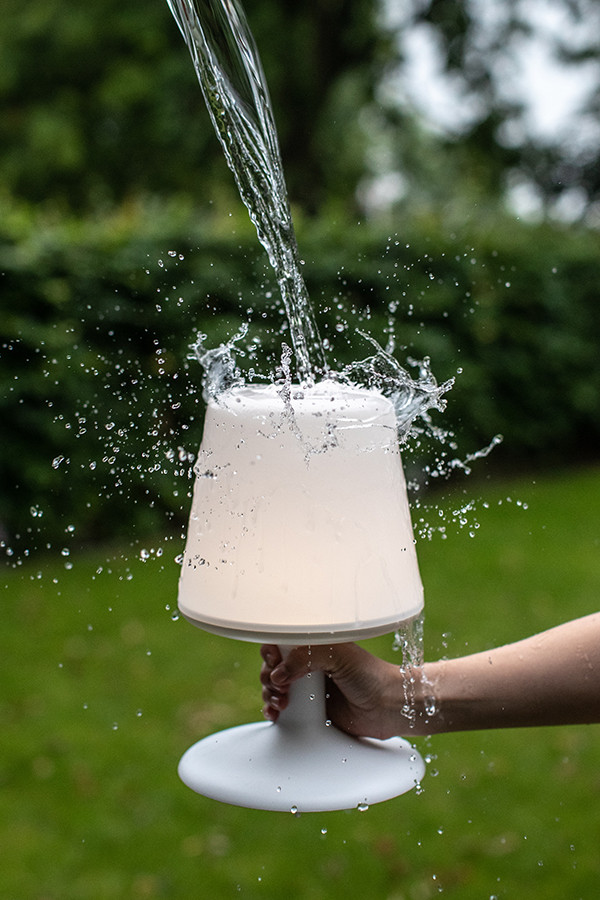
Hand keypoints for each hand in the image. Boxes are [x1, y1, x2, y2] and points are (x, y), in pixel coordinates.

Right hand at [260, 642, 427, 739]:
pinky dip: (273, 710)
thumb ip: (306, 656)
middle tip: (281, 686)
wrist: (389, 707)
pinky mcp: (309, 711)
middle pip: (273, 666)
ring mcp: (308, 689)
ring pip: (274, 688)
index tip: (274, 662)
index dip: (272, 652)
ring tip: (282, 702)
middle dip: (269, 676)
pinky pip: (283, 710)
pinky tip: (275, 713)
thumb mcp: (339, 655)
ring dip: (270, 694)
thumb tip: (278, 673)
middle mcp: (309, 666)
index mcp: (315, 646)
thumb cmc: (372, 675)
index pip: (281, 643)